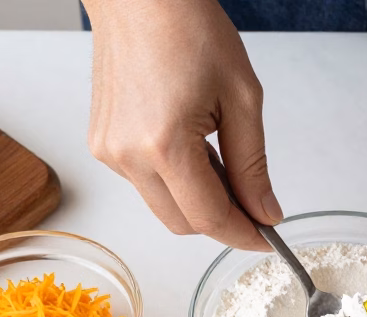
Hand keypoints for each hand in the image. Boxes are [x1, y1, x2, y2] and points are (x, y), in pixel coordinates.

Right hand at [85, 0, 280, 248]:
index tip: (266, 238)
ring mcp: (108, 151)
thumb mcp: (241, 98)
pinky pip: (142, 183)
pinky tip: (187, 144)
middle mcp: (127, 155)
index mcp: (164, 144)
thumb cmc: (188, 28)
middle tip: (251, 197)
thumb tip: (265, 212)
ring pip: (161, 206)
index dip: (242, 234)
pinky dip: (171, 178)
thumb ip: (252, 165)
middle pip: (181, 223)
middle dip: (220, 219)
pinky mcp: (100, 144)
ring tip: (216, 153)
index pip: (208, 217)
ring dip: (194, 198)